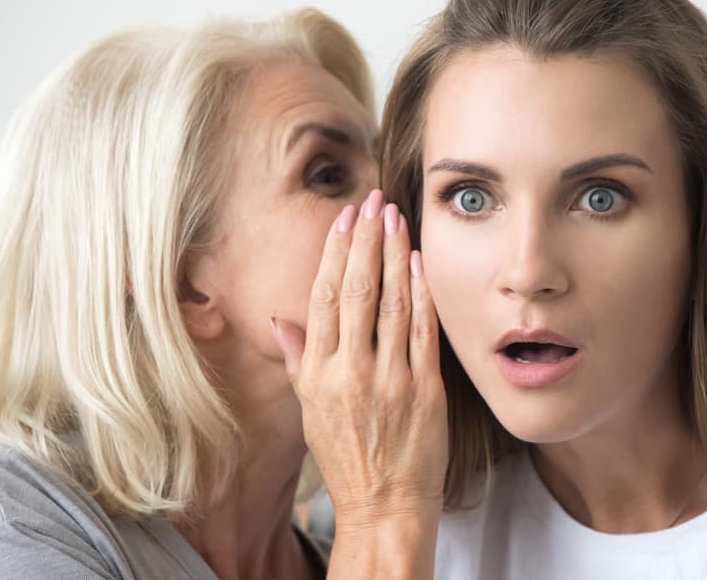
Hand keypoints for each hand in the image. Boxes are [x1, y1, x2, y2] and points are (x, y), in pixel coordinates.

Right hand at [271, 189, 447, 530]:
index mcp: (318, 374)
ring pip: (392, 302)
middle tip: (374, 201)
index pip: (324, 297)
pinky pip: (423, 332)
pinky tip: (420, 263)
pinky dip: (422, 294)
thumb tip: (280, 318)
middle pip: (357, 290)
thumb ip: (297, 360)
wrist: (385, 504)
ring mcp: (390, 379)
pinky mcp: (425, 390)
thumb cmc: (347, 457)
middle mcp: (350, 372)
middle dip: (366, 239)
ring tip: (397, 219)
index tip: (345, 219)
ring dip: (395, 254)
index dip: (336, 252)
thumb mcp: (310, 411)